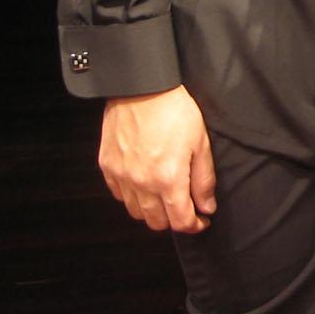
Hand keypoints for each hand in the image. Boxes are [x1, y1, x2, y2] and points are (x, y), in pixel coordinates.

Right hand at [99, 84, 215, 232]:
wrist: (142, 87)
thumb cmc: (175, 111)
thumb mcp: (201, 142)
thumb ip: (204, 179)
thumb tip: (207, 206)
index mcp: (168, 179)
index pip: (180, 221)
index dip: (194, 226)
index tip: (201, 221)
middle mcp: (141, 184)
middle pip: (156, 222)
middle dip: (174, 219)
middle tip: (185, 207)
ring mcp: (121, 176)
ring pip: (136, 212)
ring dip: (152, 211)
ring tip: (165, 196)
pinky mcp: (107, 166)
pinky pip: (119, 195)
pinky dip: (133, 196)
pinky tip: (144, 184)